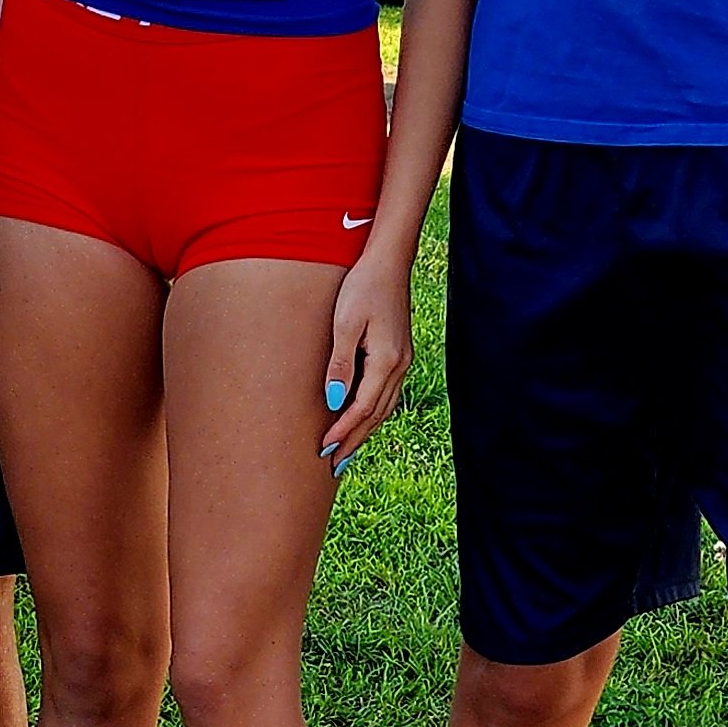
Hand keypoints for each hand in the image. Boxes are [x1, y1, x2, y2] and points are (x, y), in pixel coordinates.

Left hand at [321, 245, 412, 468]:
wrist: (387, 262)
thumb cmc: (362, 287)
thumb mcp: (345, 324)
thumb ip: (340, 364)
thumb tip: (335, 402)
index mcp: (387, 360)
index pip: (362, 408)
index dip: (343, 430)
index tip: (324, 447)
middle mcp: (400, 365)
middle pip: (376, 415)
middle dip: (355, 440)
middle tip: (334, 464)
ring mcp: (403, 360)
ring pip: (384, 407)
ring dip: (365, 430)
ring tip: (347, 449)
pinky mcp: (399, 354)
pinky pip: (387, 393)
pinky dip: (374, 412)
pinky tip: (362, 418)